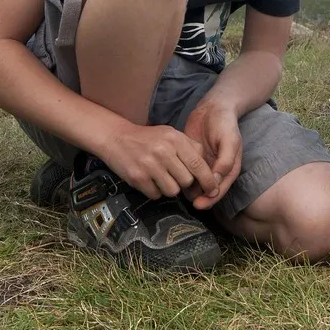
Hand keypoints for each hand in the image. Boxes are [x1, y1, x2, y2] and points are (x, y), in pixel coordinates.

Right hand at [104, 123, 221, 201]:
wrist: (117, 138)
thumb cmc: (149, 138)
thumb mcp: (171, 134)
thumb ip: (191, 147)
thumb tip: (208, 169)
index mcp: (175, 139)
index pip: (198, 164)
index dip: (208, 180)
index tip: (213, 190)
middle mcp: (163, 152)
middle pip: (187, 181)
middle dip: (184, 183)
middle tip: (175, 176)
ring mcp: (149, 166)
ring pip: (173, 191)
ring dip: (169, 188)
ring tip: (161, 176)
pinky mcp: (138, 178)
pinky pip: (156, 195)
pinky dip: (155, 191)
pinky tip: (149, 179)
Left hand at [183, 98, 242, 209]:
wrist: (213, 108)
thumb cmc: (224, 124)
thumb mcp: (229, 141)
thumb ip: (225, 161)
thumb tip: (216, 182)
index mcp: (228, 169)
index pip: (219, 190)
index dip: (210, 200)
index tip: (198, 205)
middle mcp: (216, 170)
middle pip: (207, 191)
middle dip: (198, 198)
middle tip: (185, 201)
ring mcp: (203, 165)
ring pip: (195, 183)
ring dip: (188, 189)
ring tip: (177, 191)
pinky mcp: (191, 158)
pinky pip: (186, 171)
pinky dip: (181, 176)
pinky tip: (172, 178)